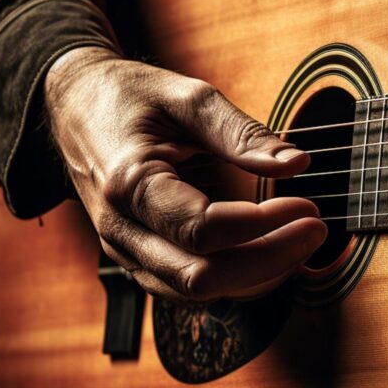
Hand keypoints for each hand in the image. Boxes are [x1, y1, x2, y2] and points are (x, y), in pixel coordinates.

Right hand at [45, 46, 327, 301]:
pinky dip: (233, 278)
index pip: (203, 229)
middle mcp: (120, 229)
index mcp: (129, 184)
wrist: (72, 104)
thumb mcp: (186, 96)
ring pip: (195, 293)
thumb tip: (298, 164)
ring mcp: (124, 250)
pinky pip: (185, 287)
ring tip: (300, 241)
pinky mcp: (135, 257)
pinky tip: (268, 252)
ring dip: (256, 275)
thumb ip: (241, 132)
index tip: (306, 204)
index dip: (263, 225)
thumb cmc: (127, 95)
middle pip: (201, 277)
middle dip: (269, 260)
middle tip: (316, 230)